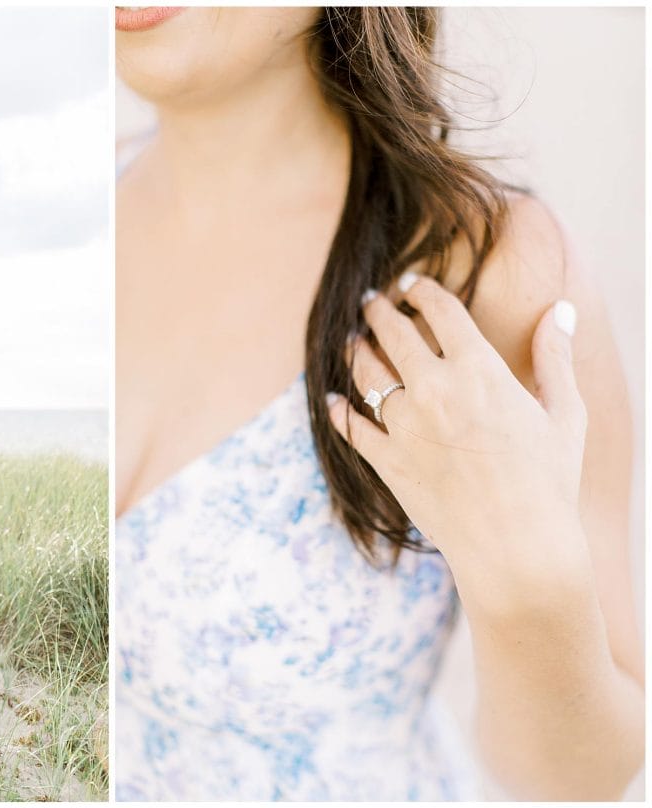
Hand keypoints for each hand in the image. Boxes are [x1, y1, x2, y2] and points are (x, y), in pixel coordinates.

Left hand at [326, 273, 587, 580]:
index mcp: (478, 370)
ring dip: (355, 350)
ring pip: (365, 373)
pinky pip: (350, 426)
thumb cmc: (549, 481)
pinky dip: (337, 410)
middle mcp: (433, 389)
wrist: (516, 546)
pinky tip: (332, 399)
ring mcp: (403, 425)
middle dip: (378, 310)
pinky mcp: (386, 460)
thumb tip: (560, 310)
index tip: (411, 283)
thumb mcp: (564, 414)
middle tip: (370, 301)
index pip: (440, 311)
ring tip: (351, 339)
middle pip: (392, 334)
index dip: (421, 290)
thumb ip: (555, 357)